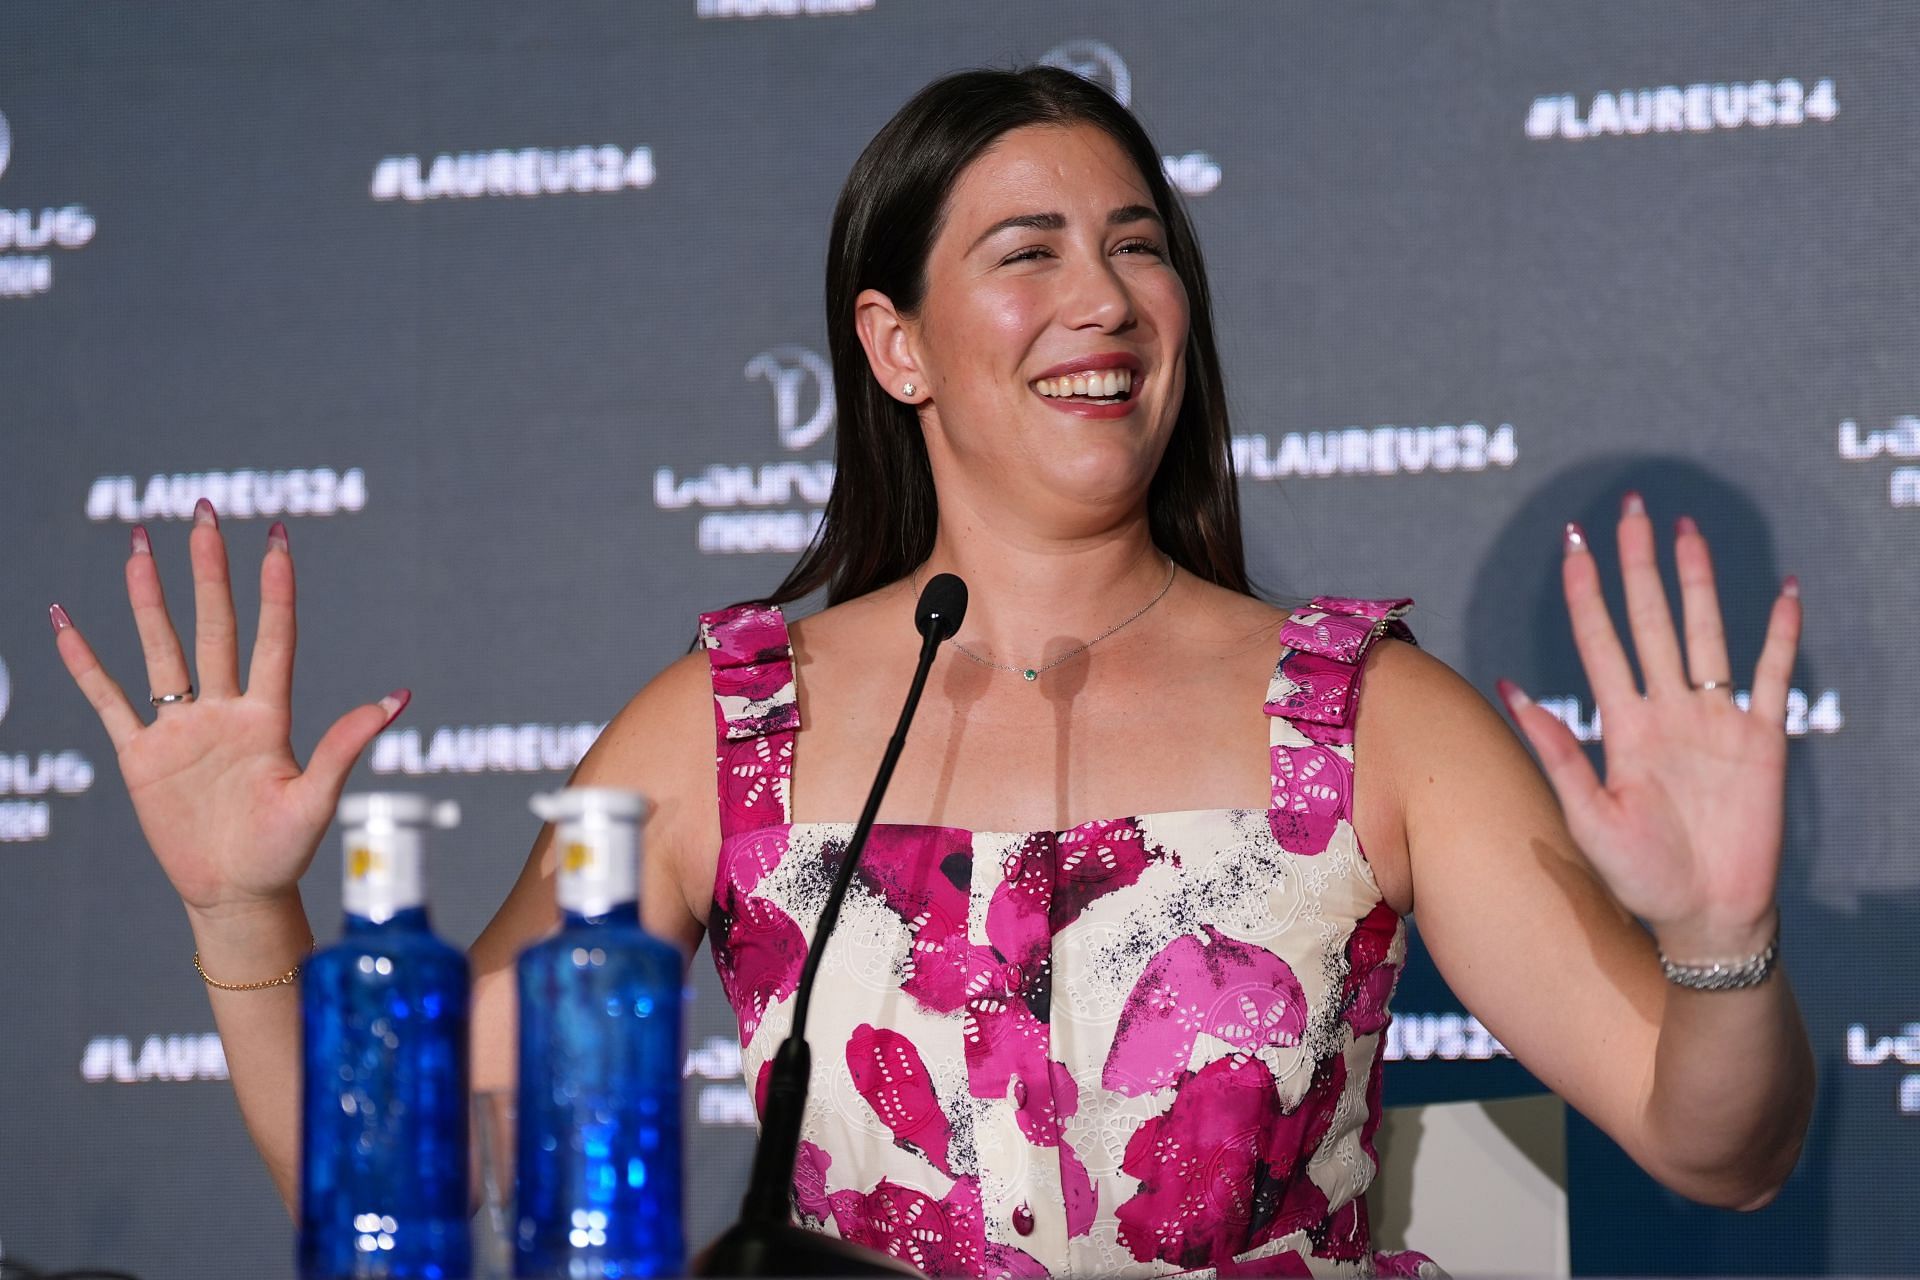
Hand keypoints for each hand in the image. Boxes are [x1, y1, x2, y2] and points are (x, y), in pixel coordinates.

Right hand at [50, 500, 408, 921]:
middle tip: (203, 511)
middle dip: (208, 568)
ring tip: (140, 545)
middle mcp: (224, 710)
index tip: (277, 537)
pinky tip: (66, 620)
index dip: (274, 588)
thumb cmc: (284, 852)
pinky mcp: (141, 755)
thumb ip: (346, 745)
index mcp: (269, 717)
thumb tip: (400, 697)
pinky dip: (85, 661)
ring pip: (162, 647)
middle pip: (214, 624)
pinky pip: (108, 699)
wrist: (237, 895)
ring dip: (149, 597)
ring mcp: (180, 728)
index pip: (272, 637)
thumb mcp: (318, 799)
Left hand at [1498, 493, 1800, 958]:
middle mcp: (1666, 710)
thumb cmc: (1638, 875)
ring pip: (1705, 632)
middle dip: (1638, 564)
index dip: (1586, 591)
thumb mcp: (1586, 815)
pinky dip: (1778, 634)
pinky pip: (1770, 676)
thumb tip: (1510, 688)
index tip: (1574, 541)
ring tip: (1686, 530)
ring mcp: (1715, 721)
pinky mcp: (1762, 742)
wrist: (1703, 916)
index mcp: (1621, 724)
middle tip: (1631, 506)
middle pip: (1651, 619)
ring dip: (1698, 581)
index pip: (1599, 640)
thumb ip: (1554, 751)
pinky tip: (1781, 591)